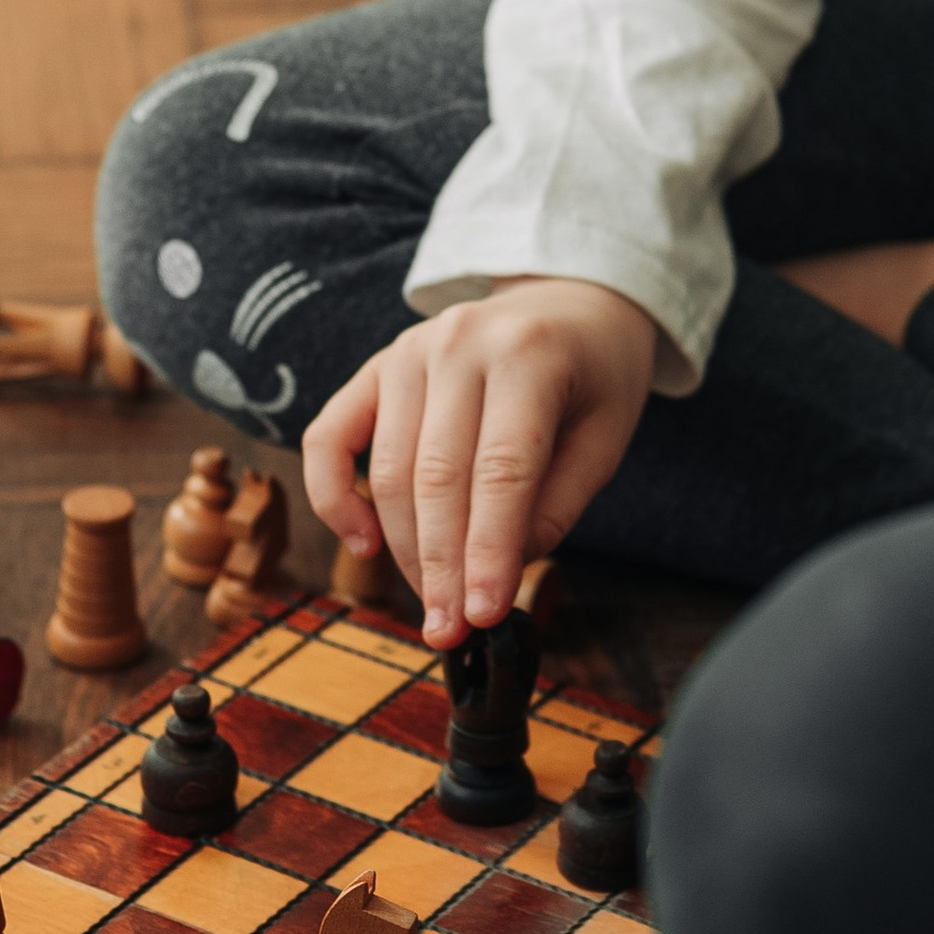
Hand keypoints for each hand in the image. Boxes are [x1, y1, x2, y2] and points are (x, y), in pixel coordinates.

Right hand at [302, 278, 657, 643]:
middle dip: (441, 567)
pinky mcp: (374, 369)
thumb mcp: (605, 437)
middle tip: (449, 632)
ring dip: (403, 551)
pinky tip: (364, 545)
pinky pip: (328, 439)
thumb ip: (554, 505)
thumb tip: (494, 576)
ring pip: (388, 471)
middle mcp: (459, 345)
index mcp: (529, 355)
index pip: (502, 470)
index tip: (484, 616)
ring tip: (430, 604)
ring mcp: (408, 351)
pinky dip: (335, 498)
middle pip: (436, 477)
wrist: (565, 301)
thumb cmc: (592, 375)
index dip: (489, 551)